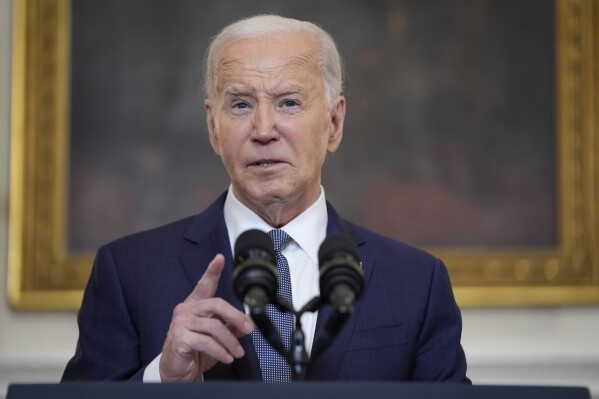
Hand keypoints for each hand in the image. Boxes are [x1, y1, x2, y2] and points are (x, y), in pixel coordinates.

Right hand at [159, 254, 254, 380]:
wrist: (177, 371)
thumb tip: (249, 322)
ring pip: (214, 326)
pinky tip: (226, 357)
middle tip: (248, 329)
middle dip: (236, 317)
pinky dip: (220, 351)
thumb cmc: (195, 351)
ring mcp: (181, 323)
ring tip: (237, 353)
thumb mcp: (217, 337)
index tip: (220, 258)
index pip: (204, 284)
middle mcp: (186, 310)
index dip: (212, 271)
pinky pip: (206, 342)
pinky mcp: (179, 338)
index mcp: (195, 305)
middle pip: (217, 304)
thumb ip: (231, 327)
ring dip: (230, 341)